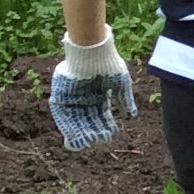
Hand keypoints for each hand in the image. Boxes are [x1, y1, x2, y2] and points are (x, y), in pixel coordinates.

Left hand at [48, 30, 136, 149]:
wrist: (92, 51)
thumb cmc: (108, 64)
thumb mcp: (121, 82)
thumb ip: (125, 99)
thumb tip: (132, 115)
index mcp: (99, 95)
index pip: (102, 115)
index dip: (106, 126)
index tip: (109, 135)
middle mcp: (86, 98)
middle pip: (89, 119)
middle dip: (93, 130)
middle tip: (98, 140)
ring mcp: (73, 97)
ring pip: (76, 119)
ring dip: (81, 131)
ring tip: (86, 142)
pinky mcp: (61, 96)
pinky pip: (62, 115)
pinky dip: (67, 126)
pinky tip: (72, 135)